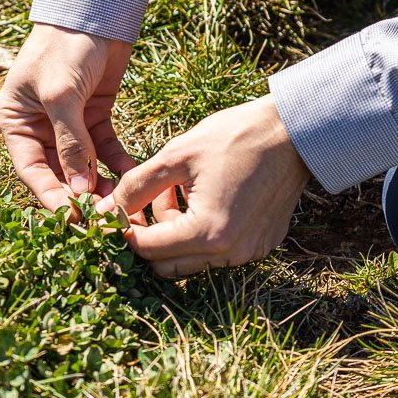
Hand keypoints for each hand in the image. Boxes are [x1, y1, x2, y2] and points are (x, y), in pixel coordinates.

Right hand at [0, 23, 136, 211]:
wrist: (96, 9)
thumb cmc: (65, 45)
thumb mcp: (62, 94)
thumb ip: (70, 142)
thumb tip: (78, 190)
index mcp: (15, 120)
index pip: (31, 169)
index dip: (51, 196)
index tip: (73, 220)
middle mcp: (39, 125)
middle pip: (58, 172)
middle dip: (79, 195)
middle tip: (103, 218)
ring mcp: (68, 122)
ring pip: (83, 165)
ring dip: (100, 184)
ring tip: (121, 203)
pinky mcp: (95, 115)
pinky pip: (105, 148)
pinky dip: (117, 163)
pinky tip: (132, 176)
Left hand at [109, 96, 311, 277]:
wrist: (293, 132)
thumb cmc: (234, 137)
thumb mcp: (176, 156)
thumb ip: (135, 186)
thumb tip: (104, 211)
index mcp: (207, 232)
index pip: (147, 250)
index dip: (124, 231)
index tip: (117, 209)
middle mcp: (230, 253)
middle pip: (166, 265)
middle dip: (149, 236)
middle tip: (148, 200)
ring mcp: (249, 253)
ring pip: (191, 261)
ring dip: (174, 234)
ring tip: (176, 193)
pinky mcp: (260, 246)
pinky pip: (218, 252)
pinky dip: (200, 234)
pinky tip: (201, 198)